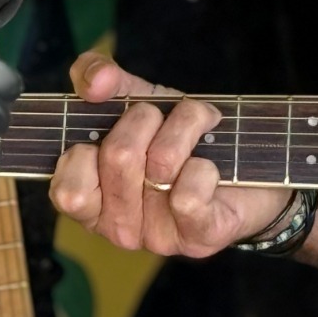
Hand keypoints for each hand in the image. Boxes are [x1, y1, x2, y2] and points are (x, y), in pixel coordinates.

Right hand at [50, 51, 290, 257]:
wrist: (250, 162)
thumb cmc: (182, 136)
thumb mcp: (137, 100)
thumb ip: (101, 81)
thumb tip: (95, 80)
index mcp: (94, 201)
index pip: (67, 187)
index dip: (90, 145)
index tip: (115, 127)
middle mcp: (119, 227)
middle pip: (119, 155)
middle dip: (148, 118)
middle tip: (163, 122)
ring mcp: (158, 237)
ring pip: (160, 164)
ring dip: (185, 129)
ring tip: (197, 134)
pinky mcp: (200, 236)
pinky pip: (190, 193)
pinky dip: (206, 163)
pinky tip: (212, 165)